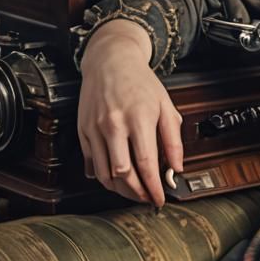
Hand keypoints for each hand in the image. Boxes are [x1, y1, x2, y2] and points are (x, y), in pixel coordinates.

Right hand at [77, 19, 183, 207]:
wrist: (111, 61)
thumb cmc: (140, 83)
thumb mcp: (165, 106)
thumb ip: (173, 139)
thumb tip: (176, 168)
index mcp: (139, 118)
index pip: (146, 163)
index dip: (153, 187)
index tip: (160, 198)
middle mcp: (114, 125)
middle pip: (123, 173)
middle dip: (136, 193)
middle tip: (147, 199)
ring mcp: (95, 129)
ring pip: (104, 173)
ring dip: (120, 190)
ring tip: (133, 192)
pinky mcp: (83, 131)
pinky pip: (92, 164)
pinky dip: (104, 177)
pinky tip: (116, 179)